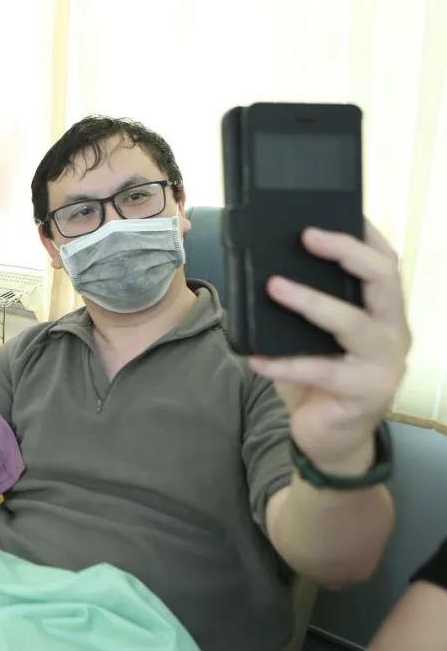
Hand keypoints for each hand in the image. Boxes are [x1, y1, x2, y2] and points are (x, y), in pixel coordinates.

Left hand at [250, 224, 409, 474]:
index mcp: (383, 312)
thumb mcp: (312, 337)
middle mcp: (393, 332)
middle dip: (345, 252)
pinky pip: (322, 371)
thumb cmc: (320, 378)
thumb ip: (303, 306)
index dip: (364, 235)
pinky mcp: (365, 393)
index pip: (385, 262)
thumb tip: (262, 269)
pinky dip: (285, 363)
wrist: (330, 439)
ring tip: (274, 287)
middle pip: (382, 280)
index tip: (333, 211)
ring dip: (311, 302)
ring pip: (353, 322)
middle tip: (307, 237)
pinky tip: (257, 358)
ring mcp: (384, 364)